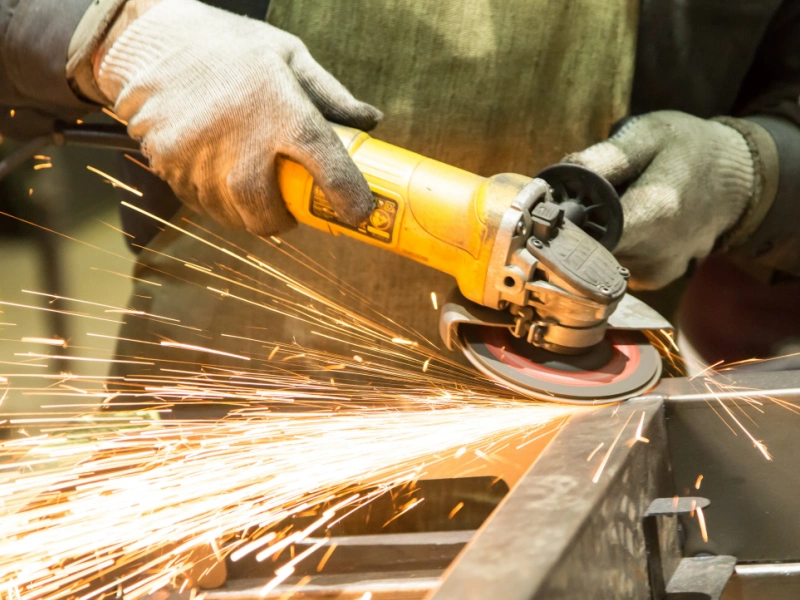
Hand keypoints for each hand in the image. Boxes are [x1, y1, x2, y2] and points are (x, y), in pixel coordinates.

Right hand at [93, 0, 380, 235]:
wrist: (150, 38)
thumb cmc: (230, 46)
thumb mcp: (288, 55)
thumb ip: (331, 94)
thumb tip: (371, 121)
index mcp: (280, 108)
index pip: (324, 161)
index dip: (346, 194)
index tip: (359, 214)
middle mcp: (240, 138)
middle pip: (266, 209)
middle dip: (280, 221)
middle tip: (288, 212)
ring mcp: (200, 155)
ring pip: (231, 213)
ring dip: (248, 215)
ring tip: (254, 197)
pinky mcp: (169, 163)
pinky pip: (200, 201)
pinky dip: (217, 202)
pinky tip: (222, 182)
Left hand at [565, 111, 758, 289]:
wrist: (741, 181)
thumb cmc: (689, 149)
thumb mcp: (647, 135)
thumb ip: (605, 157)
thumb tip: (557, 177)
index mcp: (653, 215)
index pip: (584, 234)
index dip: (562, 220)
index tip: (554, 203)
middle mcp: (655, 255)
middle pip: (586, 247)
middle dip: (576, 223)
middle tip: (585, 195)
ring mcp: (654, 272)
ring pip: (597, 257)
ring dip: (595, 234)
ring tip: (614, 206)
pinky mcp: (652, 279)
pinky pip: (613, 264)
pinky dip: (611, 245)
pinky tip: (627, 223)